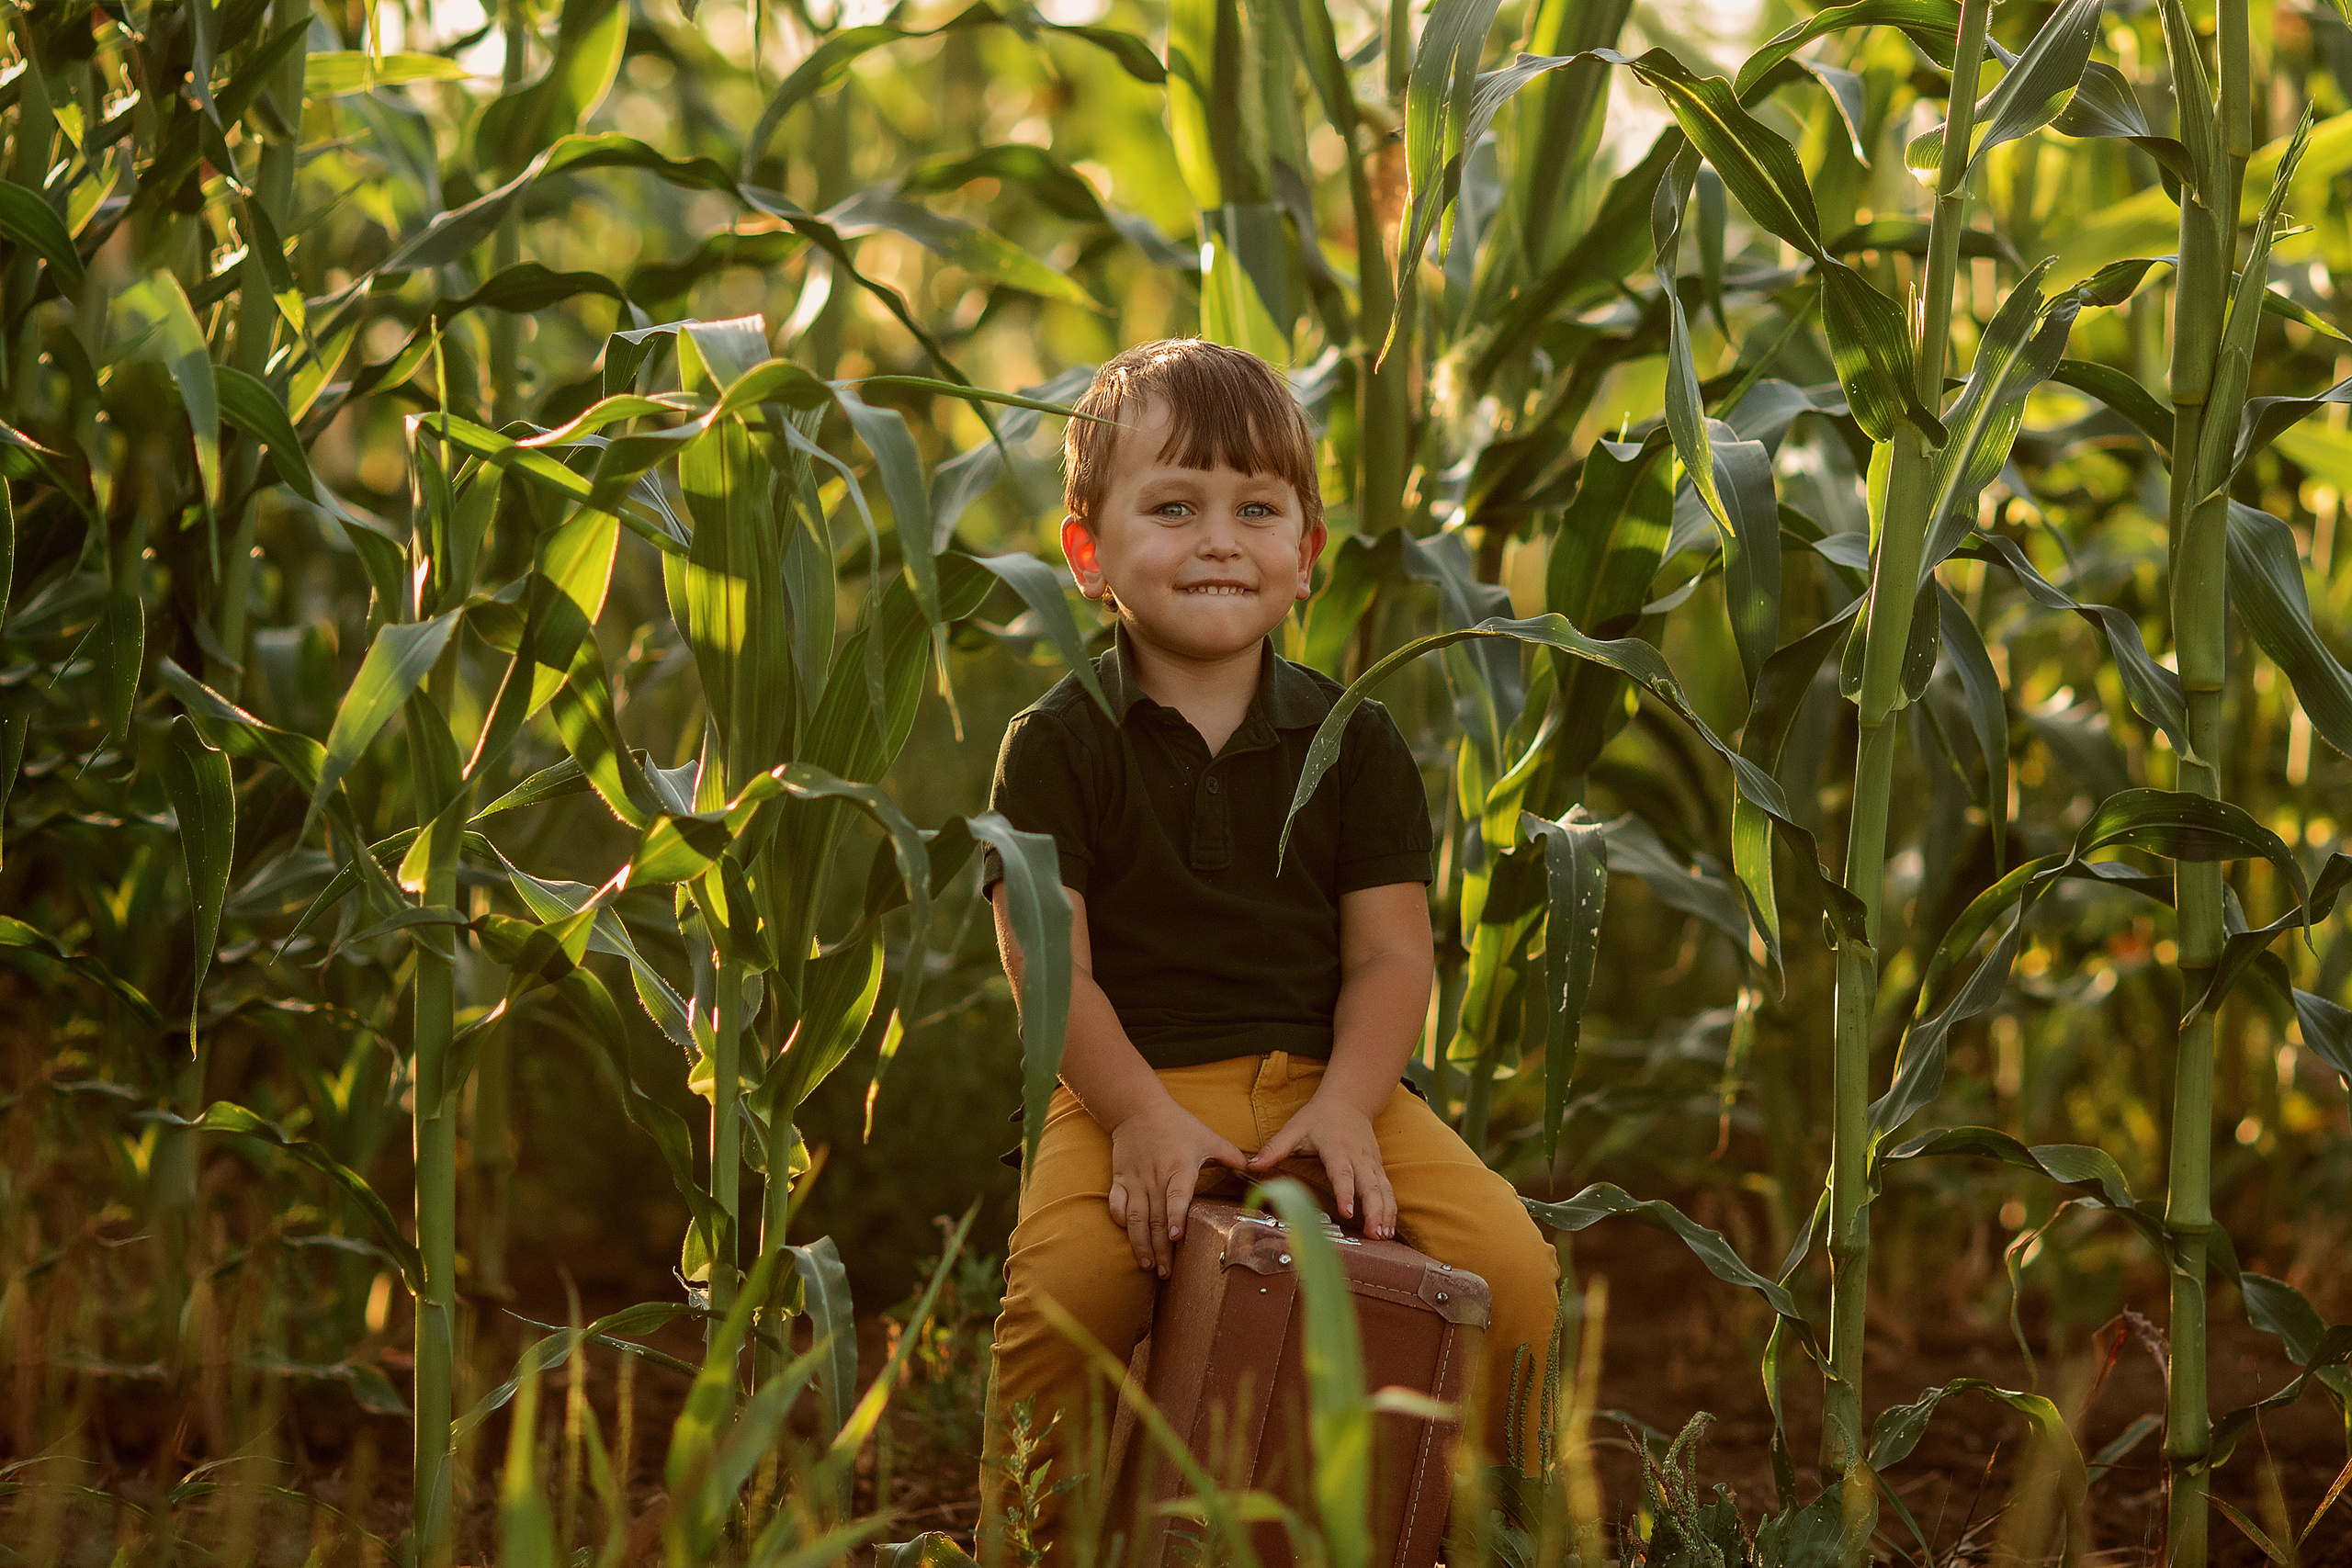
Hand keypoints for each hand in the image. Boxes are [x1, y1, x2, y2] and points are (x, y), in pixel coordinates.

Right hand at [1107, 1099, 1249, 1277]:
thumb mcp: (1207, 1137)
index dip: (1176, 1217)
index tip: (1177, 1237)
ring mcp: (1135, 1180)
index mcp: (1179, 1168)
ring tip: (1147, 1264)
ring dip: (1140, 1243)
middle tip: (1166, 1272)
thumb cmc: (1177, 1124)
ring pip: (1135, 1218)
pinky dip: (1121, 1222)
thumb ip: (1231, 1155)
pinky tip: (1129, 1238)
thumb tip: (1258, 1168)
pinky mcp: (1120, 1179)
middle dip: (1161, 1248)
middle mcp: (1156, 1177)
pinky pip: (1116, 1205)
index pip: (1177, 1196)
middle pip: (1156, 1218)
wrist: (1138, 1108)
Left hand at [1245, 1093, 1395, 1238]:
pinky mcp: (1378, 1168)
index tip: (1347, 1212)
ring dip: (1386, 1213)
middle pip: (1370, 1185)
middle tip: (1374, 1234)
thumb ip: (1274, 1148)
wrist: (1348, 1101)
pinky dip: (1391, 1209)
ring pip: (1384, 1190)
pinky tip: (1389, 1228)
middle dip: (1374, 1210)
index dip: (1345, 1192)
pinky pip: (1388, 1190)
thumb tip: (1251, 1166)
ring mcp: (1371, 1163)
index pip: (1342, 1173)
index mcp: (1337, 1148)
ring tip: (1383, 1236)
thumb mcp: (1294, 1128)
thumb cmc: (1318, 1117)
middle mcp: (1358, 1157)